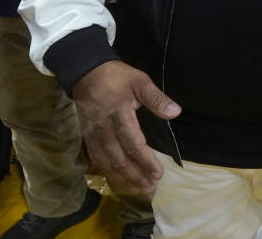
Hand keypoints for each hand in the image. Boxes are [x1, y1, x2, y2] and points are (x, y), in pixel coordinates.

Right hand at [72, 61, 180, 193]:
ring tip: (139, 186)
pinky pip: (97, 158)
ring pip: (107, 162)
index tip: (158, 173)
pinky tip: (119, 177)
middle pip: (119, 159)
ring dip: (123, 177)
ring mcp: (94, 134)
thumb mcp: (139, 81)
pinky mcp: (87, 136)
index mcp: (119, 115)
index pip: (133, 144)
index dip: (146, 161)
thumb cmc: (116, 77)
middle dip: (135, 175)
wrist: (85, 73)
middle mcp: (104, 129)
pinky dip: (108, 171)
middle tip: (150, 187)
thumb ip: (156, 98)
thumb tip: (175, 113)